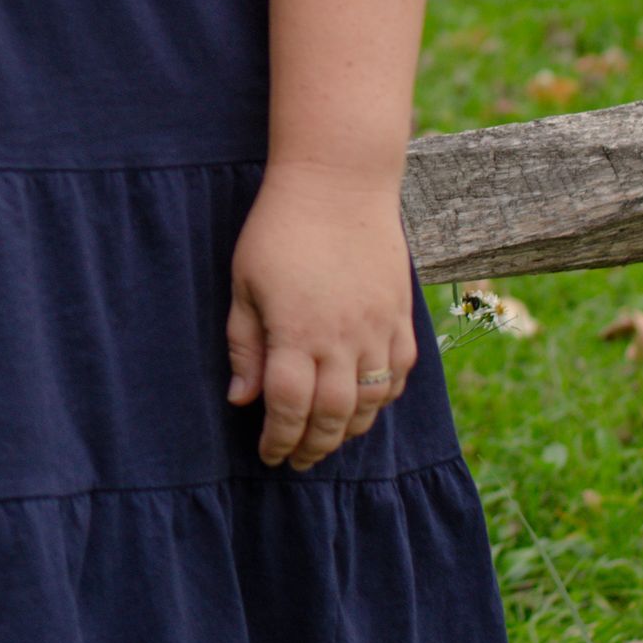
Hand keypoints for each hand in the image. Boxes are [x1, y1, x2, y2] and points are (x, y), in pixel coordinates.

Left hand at [225, 166, 416, 469]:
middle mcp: (341, 338)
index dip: (277, 440)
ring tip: (326, 440)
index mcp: (295, 332)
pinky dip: (382, 400)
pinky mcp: (401, 317)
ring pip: (369, 404)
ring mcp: (377, 329)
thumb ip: (244, 345)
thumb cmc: (278, 229)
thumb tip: (241, 401)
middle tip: (295, 460)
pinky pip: (399, 375)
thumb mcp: (244, 284)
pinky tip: (362, 405)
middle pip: (331, 417)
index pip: (287, 408)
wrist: (338, 182)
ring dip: (347, 431)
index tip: (267, 455)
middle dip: (312, 447)